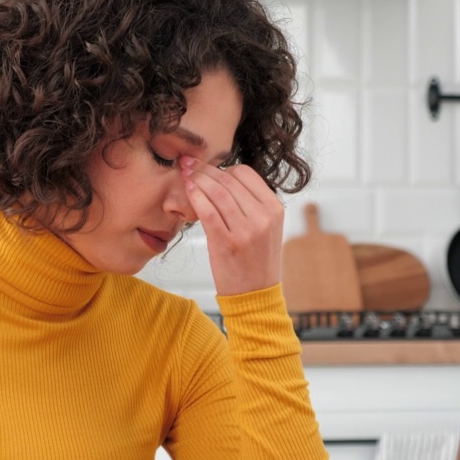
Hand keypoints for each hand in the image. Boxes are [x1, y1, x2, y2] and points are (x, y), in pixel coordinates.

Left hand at [180, 156, 283, 295]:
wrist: (255, 294)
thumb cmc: (255, 260)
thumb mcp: (265, 228)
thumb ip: (251, 203)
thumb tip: (224, 177)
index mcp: (274, 209)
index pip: (246, 173)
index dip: (223, 168)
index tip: (208, 168)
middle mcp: (263, 217)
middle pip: (229, 180)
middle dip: (205, 169)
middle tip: (188, 164)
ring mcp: (247, 230)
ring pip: (218, 193)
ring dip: (198, 180)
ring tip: (185, 176)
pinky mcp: (228, 243)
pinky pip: (208, 212)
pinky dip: (196, 198)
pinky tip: (188, 192)